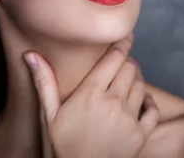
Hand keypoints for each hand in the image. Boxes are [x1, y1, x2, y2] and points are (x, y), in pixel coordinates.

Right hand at [24, 35, 159, 157]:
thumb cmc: (60, 148)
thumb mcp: (48, 115)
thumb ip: (44, 82)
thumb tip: (31, 55)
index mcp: (91, 93)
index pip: (114, 58)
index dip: (122, 44)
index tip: (126, 36)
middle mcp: (113, 102)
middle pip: (130, 68)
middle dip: (127, 61)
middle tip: (122, 62)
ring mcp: (129, 119)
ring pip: (141, 85)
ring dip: (137, 78)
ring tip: (129, 79)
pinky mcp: (140, 135)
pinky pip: (152, 110)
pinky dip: (149, 102)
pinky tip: (142, 101)